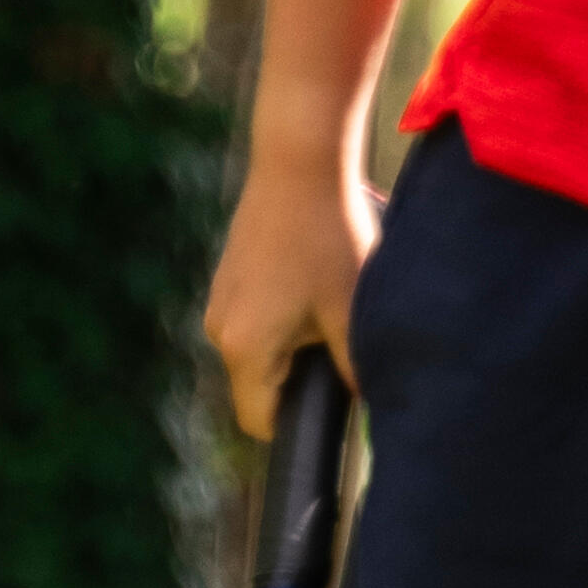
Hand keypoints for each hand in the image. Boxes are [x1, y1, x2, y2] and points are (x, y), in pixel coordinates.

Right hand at [205, 140, 377, 436]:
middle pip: (259, 386)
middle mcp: (219, 330)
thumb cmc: (329, 236)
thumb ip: (355, 369)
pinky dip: (282, 314)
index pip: (260, 422)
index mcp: (244, 349)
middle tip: (340, 344)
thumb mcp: (350, 310)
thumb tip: (369, 407)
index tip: (332, 407)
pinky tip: (312, 278)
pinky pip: (253, 318)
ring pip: (258, 350)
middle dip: (300, 378)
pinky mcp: (227, 276)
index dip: (297, 426)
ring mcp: (219, 300)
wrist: (299, 161)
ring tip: (328, 303)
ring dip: (293, 343)